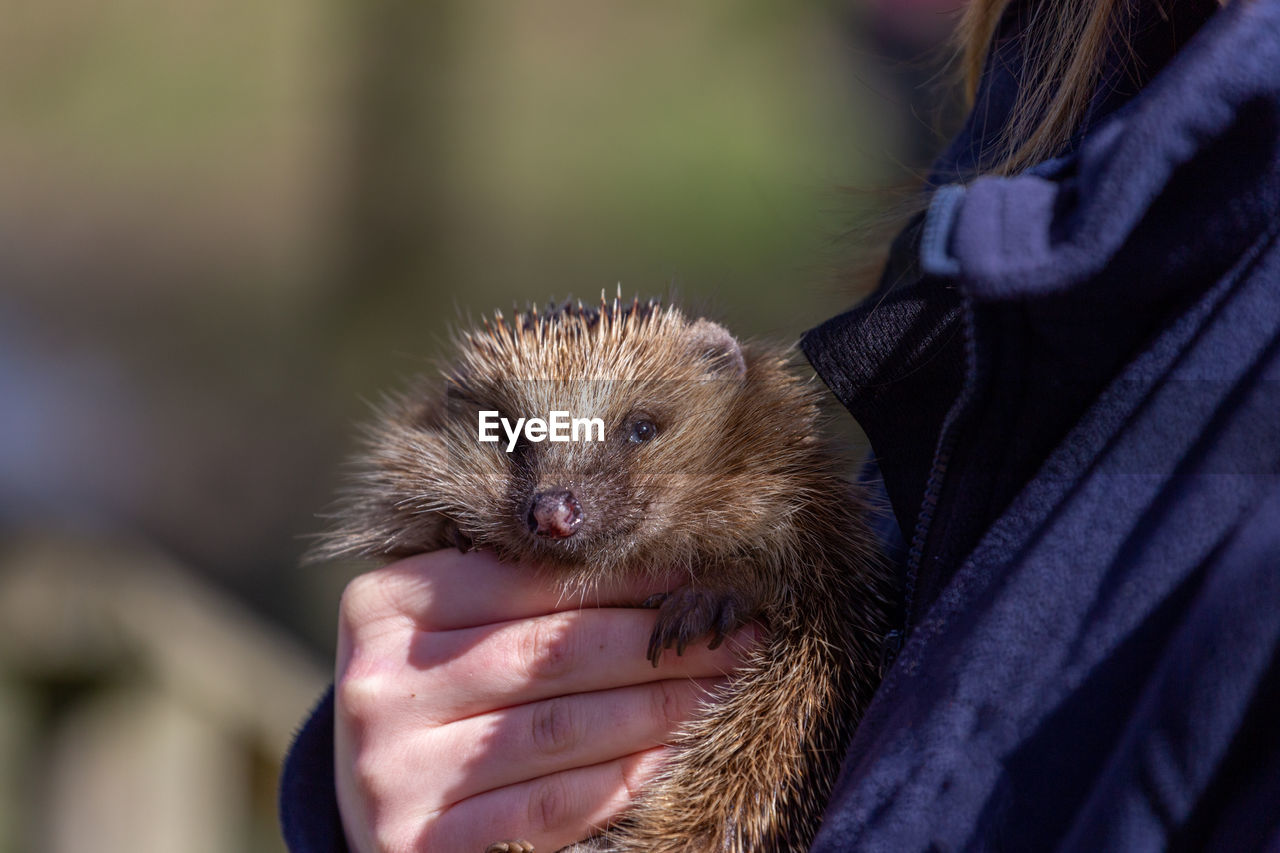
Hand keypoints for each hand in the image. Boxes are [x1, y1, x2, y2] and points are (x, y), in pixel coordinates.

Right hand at [334, 549, 759, 852]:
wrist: (368, 788)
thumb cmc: (432, 683)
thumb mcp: (446, 619)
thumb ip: (519, 584)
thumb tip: (659, 560)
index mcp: (381, 606)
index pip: (522, 583)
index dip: (620, 577)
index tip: (696, 571)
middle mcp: (378, 687)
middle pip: (547, 655)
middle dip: (654, 641)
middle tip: (731, 630)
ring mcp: (394, 772)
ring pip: (557, 729)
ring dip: (656, 706)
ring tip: (720, 683)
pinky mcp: (422, 842)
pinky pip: (548, 806)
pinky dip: (621, 777)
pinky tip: (672, 750)